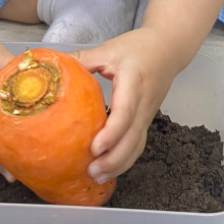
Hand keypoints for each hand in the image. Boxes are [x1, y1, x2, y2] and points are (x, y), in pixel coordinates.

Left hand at [76, 28, 182, 181]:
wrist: (168, 48)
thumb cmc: (139, 47)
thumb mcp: (109, 48)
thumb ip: (82, 60)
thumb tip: (54, 70)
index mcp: (133, 81)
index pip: (125, 112)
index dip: (111, 133)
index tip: (95, 148)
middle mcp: (144, 101)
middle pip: (133, 137)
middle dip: (114, 159)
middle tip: (92, 171)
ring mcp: (148, 113)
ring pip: (138, 144)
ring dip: (120, 163)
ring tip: (98, 175)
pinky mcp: (147, 118)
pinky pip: (138, 142)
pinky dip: (126, 158)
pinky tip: (111, 167)